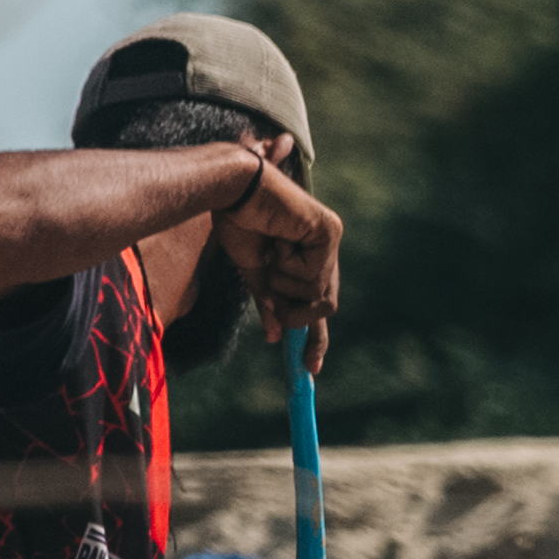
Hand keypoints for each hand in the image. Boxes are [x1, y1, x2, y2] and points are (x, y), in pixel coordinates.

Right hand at [216, 144, 343, 335]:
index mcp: (308, 256)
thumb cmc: (237, 223)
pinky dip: (287, 266)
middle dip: (297, 315)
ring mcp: (329, 238)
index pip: (319, 302)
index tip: (310, 368)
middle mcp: (324, 247)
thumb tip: (275, 338)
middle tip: (275, 302)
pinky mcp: (328, 231)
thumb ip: (269, 303)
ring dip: (284, 284)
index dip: (316, 337)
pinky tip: (277, 240)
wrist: (228, 190)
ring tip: (269, 255)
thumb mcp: (254, 273)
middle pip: (322, 303)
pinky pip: (311, 274)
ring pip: (316, 293)